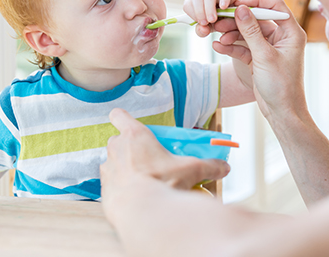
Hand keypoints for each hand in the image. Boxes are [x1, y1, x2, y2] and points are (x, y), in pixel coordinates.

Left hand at [100, 108, 230, 198]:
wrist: (140, 212)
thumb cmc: (162, 183)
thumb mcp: (191, 170)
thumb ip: (209, 166)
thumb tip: (224, 167)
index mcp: (135, 136)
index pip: (119, 116)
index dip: (123, 118)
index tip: (130, 124)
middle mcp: (117, 148)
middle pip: (118, 139)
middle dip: (130, 147)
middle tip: (148, 158)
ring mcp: (108, 169)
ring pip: (114, 161)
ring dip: (125, 167)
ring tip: (143, 179)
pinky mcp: (104, 189)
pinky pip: (112, 183)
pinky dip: (121, 187)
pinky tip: (136, 195)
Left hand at [183, 0, 239, 37]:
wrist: (232, 20)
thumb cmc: (217, 22)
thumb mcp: (208, 28)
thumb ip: (202, 30)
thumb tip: (203, 29)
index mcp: (195, 0)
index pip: (188, 4)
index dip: (193, 14)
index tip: (200, 23)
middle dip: (200, 11)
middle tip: (205, 22)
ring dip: (210, 7)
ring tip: (213, 19)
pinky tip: (223, 7)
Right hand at [211, 0, 307, 117]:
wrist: (282, 112)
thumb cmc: (281, 85)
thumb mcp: (264, 56)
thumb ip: (251, 31)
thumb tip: (241, 9)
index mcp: (291, 33)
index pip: (275, 6)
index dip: (257, 1)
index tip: (238, 3)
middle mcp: (282, 37)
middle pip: (258, 19)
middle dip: (238, 20)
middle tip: (220, 19)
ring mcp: (269, 48)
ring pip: (248, 33)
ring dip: (232, 33)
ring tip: (216, 35)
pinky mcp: (259, 58)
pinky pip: (244, 47)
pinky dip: (232, 47)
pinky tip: (217, 47)